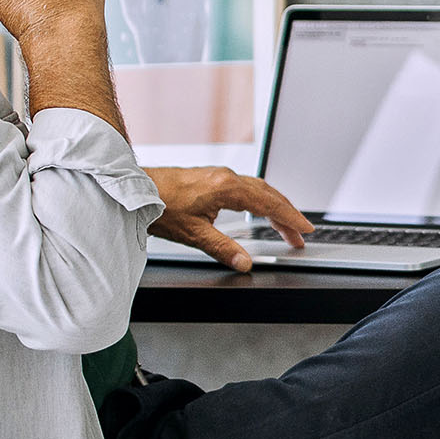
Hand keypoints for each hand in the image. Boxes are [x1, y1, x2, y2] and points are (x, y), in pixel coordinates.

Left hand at [148, 167, 310, 272]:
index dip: (290, 219)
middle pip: (268, 195)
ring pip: (258, 188)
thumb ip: (223, 249)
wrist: (135, 189)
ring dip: (274, 206)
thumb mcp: (194, 234)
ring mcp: (218, 175)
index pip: (270, 204)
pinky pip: (245, 186)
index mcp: (228, 188)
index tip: (304, 229)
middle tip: (299, 234)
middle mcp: (226, 177)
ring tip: (283, 224)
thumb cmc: (159, 205)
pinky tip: (256, 207)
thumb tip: (244, 263)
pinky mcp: (210, 177)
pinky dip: (259, 198)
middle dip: (287, 215)